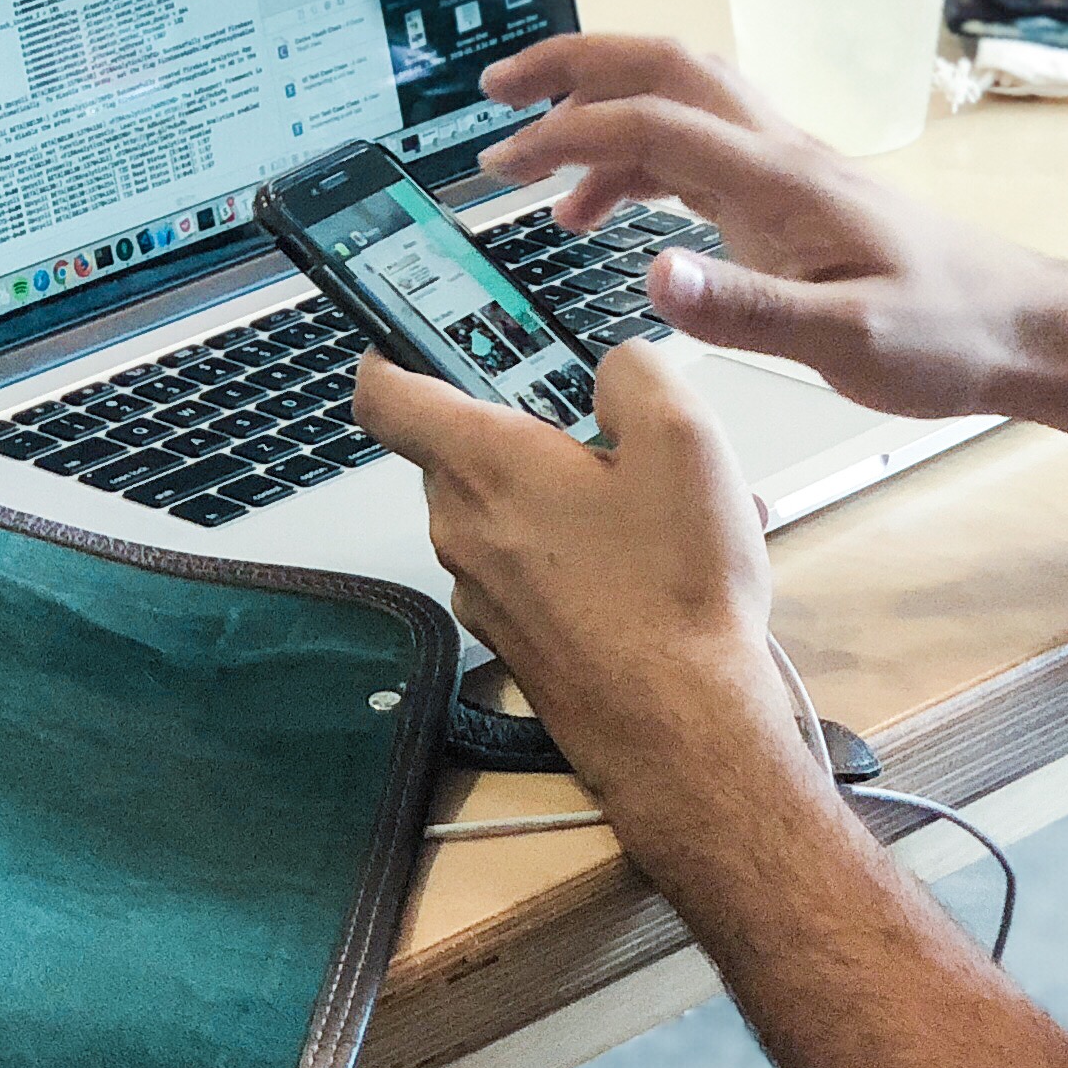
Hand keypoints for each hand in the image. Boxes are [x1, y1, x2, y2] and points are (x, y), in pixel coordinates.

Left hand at [349, 341, 794, 795]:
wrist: (682, 729)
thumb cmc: (676, 590)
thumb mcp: (681, 440)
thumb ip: (634, 375)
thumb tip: (613, 371)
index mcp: (485, 464)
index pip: (385, 393)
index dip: (392, 353)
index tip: (418, 338)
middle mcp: (462, 527)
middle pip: (465, 449)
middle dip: (533, 430)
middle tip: (611, 432)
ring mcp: (481, 589)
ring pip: (509, 510)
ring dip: (572, 493)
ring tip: (668, 508)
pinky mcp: (512, 637)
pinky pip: (534, 567)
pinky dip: (584, 552)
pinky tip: (660, 564)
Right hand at [478, 34, 1065, 420]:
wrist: (1023, 329)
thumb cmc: (954, 334)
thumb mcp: (852, 342)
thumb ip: (748, 314)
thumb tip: (653, 282)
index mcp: (786, 180)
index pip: (657, 124)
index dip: (572, 133)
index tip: (505, 163)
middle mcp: (781, 156)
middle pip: (664, 68)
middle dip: (574, 66)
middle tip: (498, 90)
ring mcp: (785, 172)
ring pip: (679, 104)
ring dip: (600, 114)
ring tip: (533, 167)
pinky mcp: (790, 201)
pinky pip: (697, 155)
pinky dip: (637, 166)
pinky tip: (606, 212)